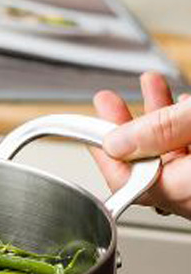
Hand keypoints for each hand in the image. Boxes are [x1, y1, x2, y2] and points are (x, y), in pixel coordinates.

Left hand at [91, 72, 190, 219]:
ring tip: (148, 84)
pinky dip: (182, 127)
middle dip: (128, 125)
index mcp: (185, 189)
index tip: (91, 128)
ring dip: (159, 116)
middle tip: (107, 101)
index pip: (127, 181)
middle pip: (148, 163)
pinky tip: (182, 103)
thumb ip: (161, 130)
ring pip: (173, 152)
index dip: (105, 152)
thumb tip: (117, 141)